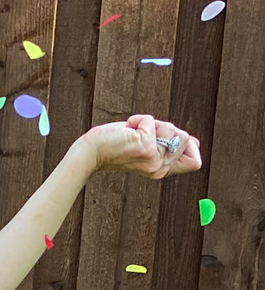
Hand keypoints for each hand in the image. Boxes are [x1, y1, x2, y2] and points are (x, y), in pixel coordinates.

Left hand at [85, 115, 201, 178]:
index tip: (164, 140)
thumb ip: (170, 145)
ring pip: (172, 129)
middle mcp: (159, 169)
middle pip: (185, 139)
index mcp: (162, 170)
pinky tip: (128, 131)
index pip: (194, 162)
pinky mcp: (145, 148)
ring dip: (152, 124)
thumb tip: (196, 143)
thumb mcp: (150, 145)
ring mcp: (153, 160)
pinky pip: (151, 121)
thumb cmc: (118, 145)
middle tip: (143, 136)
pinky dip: (139, 119)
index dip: (187, 145)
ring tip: (134, 134)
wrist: (94, 151)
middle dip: (166, 129)